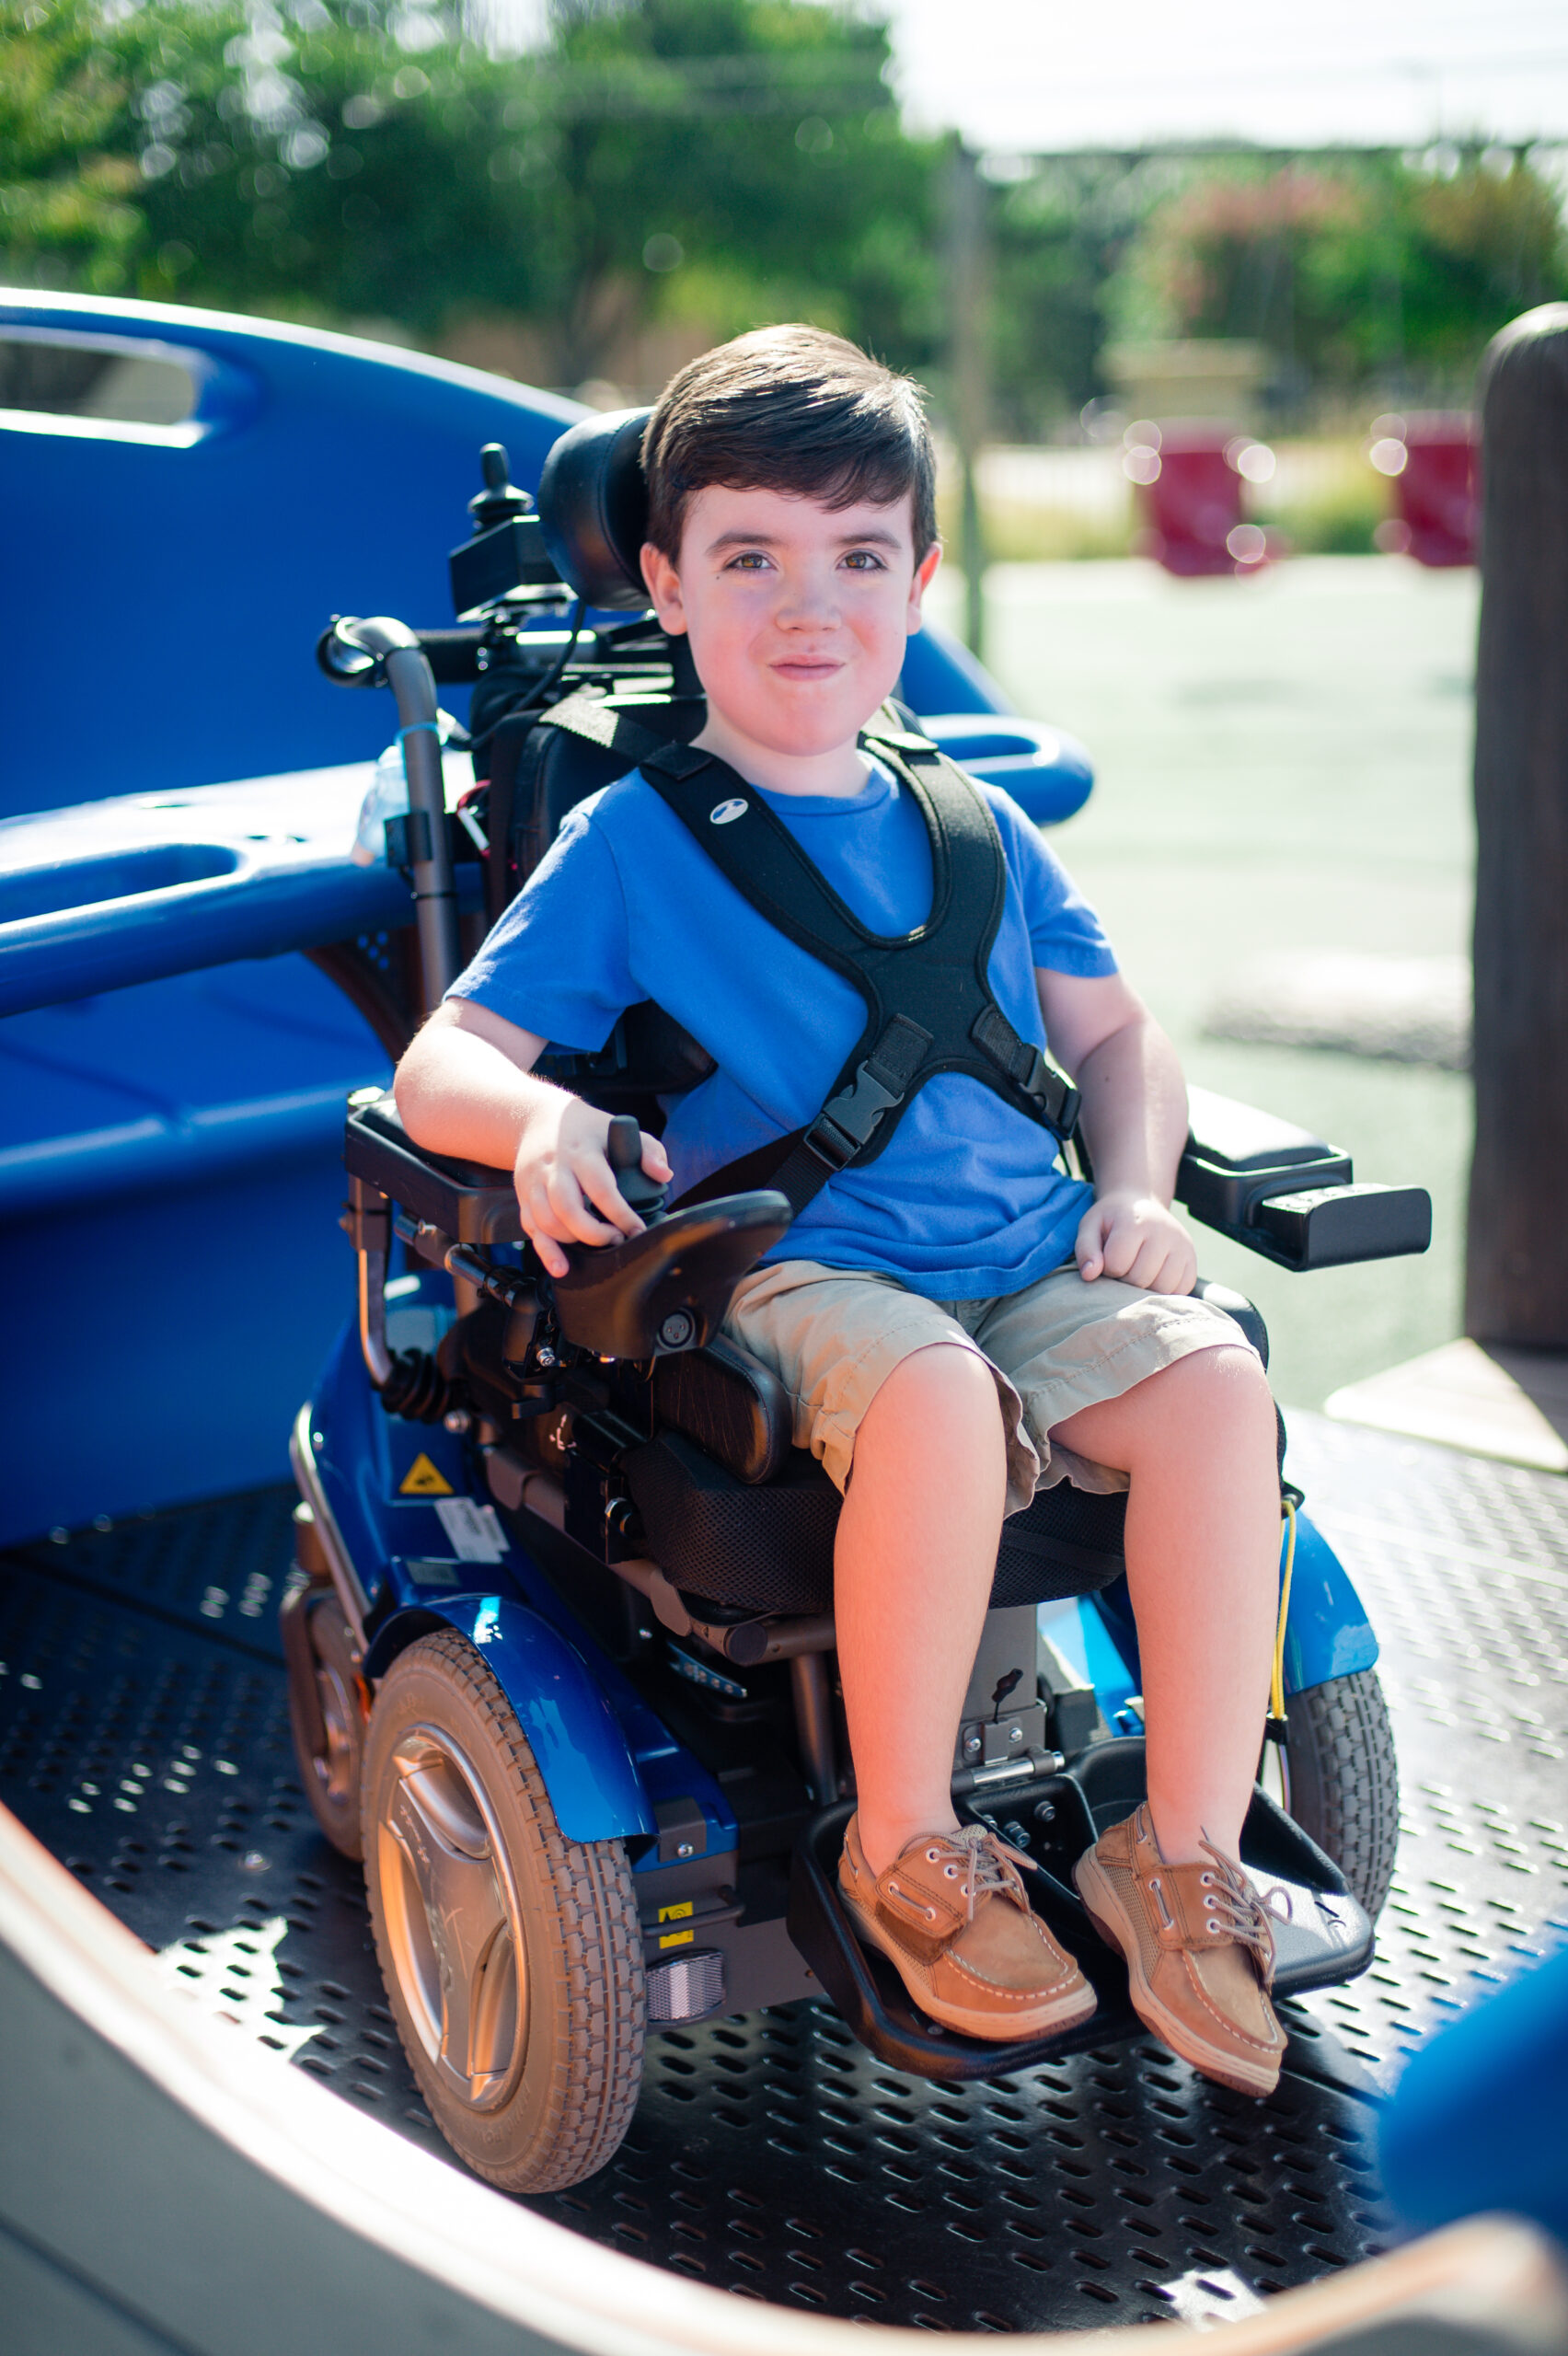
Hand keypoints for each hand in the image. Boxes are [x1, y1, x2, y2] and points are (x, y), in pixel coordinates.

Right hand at [513, 1092, 671, 1279]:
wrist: (538, 1119)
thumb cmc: (587, 1129)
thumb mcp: (620, 1128)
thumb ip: (648, 1150)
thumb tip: (663, 1175)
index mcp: (582, 1150)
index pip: (600, 1187)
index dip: (620, 1214)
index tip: (637, 1230)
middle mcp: (554, 1166)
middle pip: (567, 1208)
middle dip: (594, 1233)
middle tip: (616, 1239)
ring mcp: (534, 1182)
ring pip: (546, 1221)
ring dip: (572, 1241)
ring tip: (598, 1244)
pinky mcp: (523, 1196)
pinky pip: (530, 1227)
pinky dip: (545, 1250)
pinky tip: (561, 1267)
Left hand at [1075, 1188, 1195, 1294]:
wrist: (1141, 1203)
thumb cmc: (1112, 1220)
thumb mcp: (1090, 1226)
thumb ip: (1086, 1249)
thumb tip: (1090, 1275)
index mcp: (1135, 1221)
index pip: (1117, 1264)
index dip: (1106, 1268)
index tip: (1108, 1259)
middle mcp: (1164, 1232)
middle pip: (1140, 1278)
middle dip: (1125, 1280)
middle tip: (1122, 1268)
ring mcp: (1182, 1245)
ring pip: (1162, 1288)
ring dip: (1145, 1289)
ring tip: (1137, 1274)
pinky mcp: (1192, 1259)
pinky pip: (1181, 1290)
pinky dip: (1165, 1292)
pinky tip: (1153, 1278)